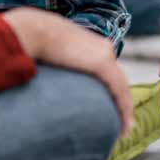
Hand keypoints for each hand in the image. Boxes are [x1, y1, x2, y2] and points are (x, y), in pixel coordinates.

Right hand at [1, 8, 133, 136]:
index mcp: (92, 44)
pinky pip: (119, 91)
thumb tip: (48, 78)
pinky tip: (124, 124)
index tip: (111, 107)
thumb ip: (57, 64)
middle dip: (123, 102)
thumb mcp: (51, 51)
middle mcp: (103, 48)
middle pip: (119, 80)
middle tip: (124, 123)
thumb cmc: (33, 40)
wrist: (33, 30)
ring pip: (122, 87)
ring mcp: (105, 54)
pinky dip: (124, 108)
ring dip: (125, 109)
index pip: (109, 71)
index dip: (112, 90)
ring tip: (124, 130)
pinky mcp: (102, 64)